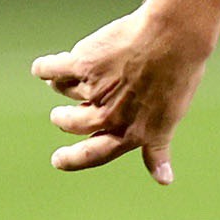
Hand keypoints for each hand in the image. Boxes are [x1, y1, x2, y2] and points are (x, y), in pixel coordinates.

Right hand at [32, 9, 212, 182]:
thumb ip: (156, 148)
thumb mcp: (169, 119)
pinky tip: (41, 68)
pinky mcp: (83, 63)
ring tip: (60, 82)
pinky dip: (44, 69)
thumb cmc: (178, 76)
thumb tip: (164, 181)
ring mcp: (95, 89)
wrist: (173, 39)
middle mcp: (109, 115)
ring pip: (63, 91)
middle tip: (58, 117)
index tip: (57, 160)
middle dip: (63, 120)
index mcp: (130, 131)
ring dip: (60, 87)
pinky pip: (52, 70)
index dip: (74, 159)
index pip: (95, 154)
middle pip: (73, 124)